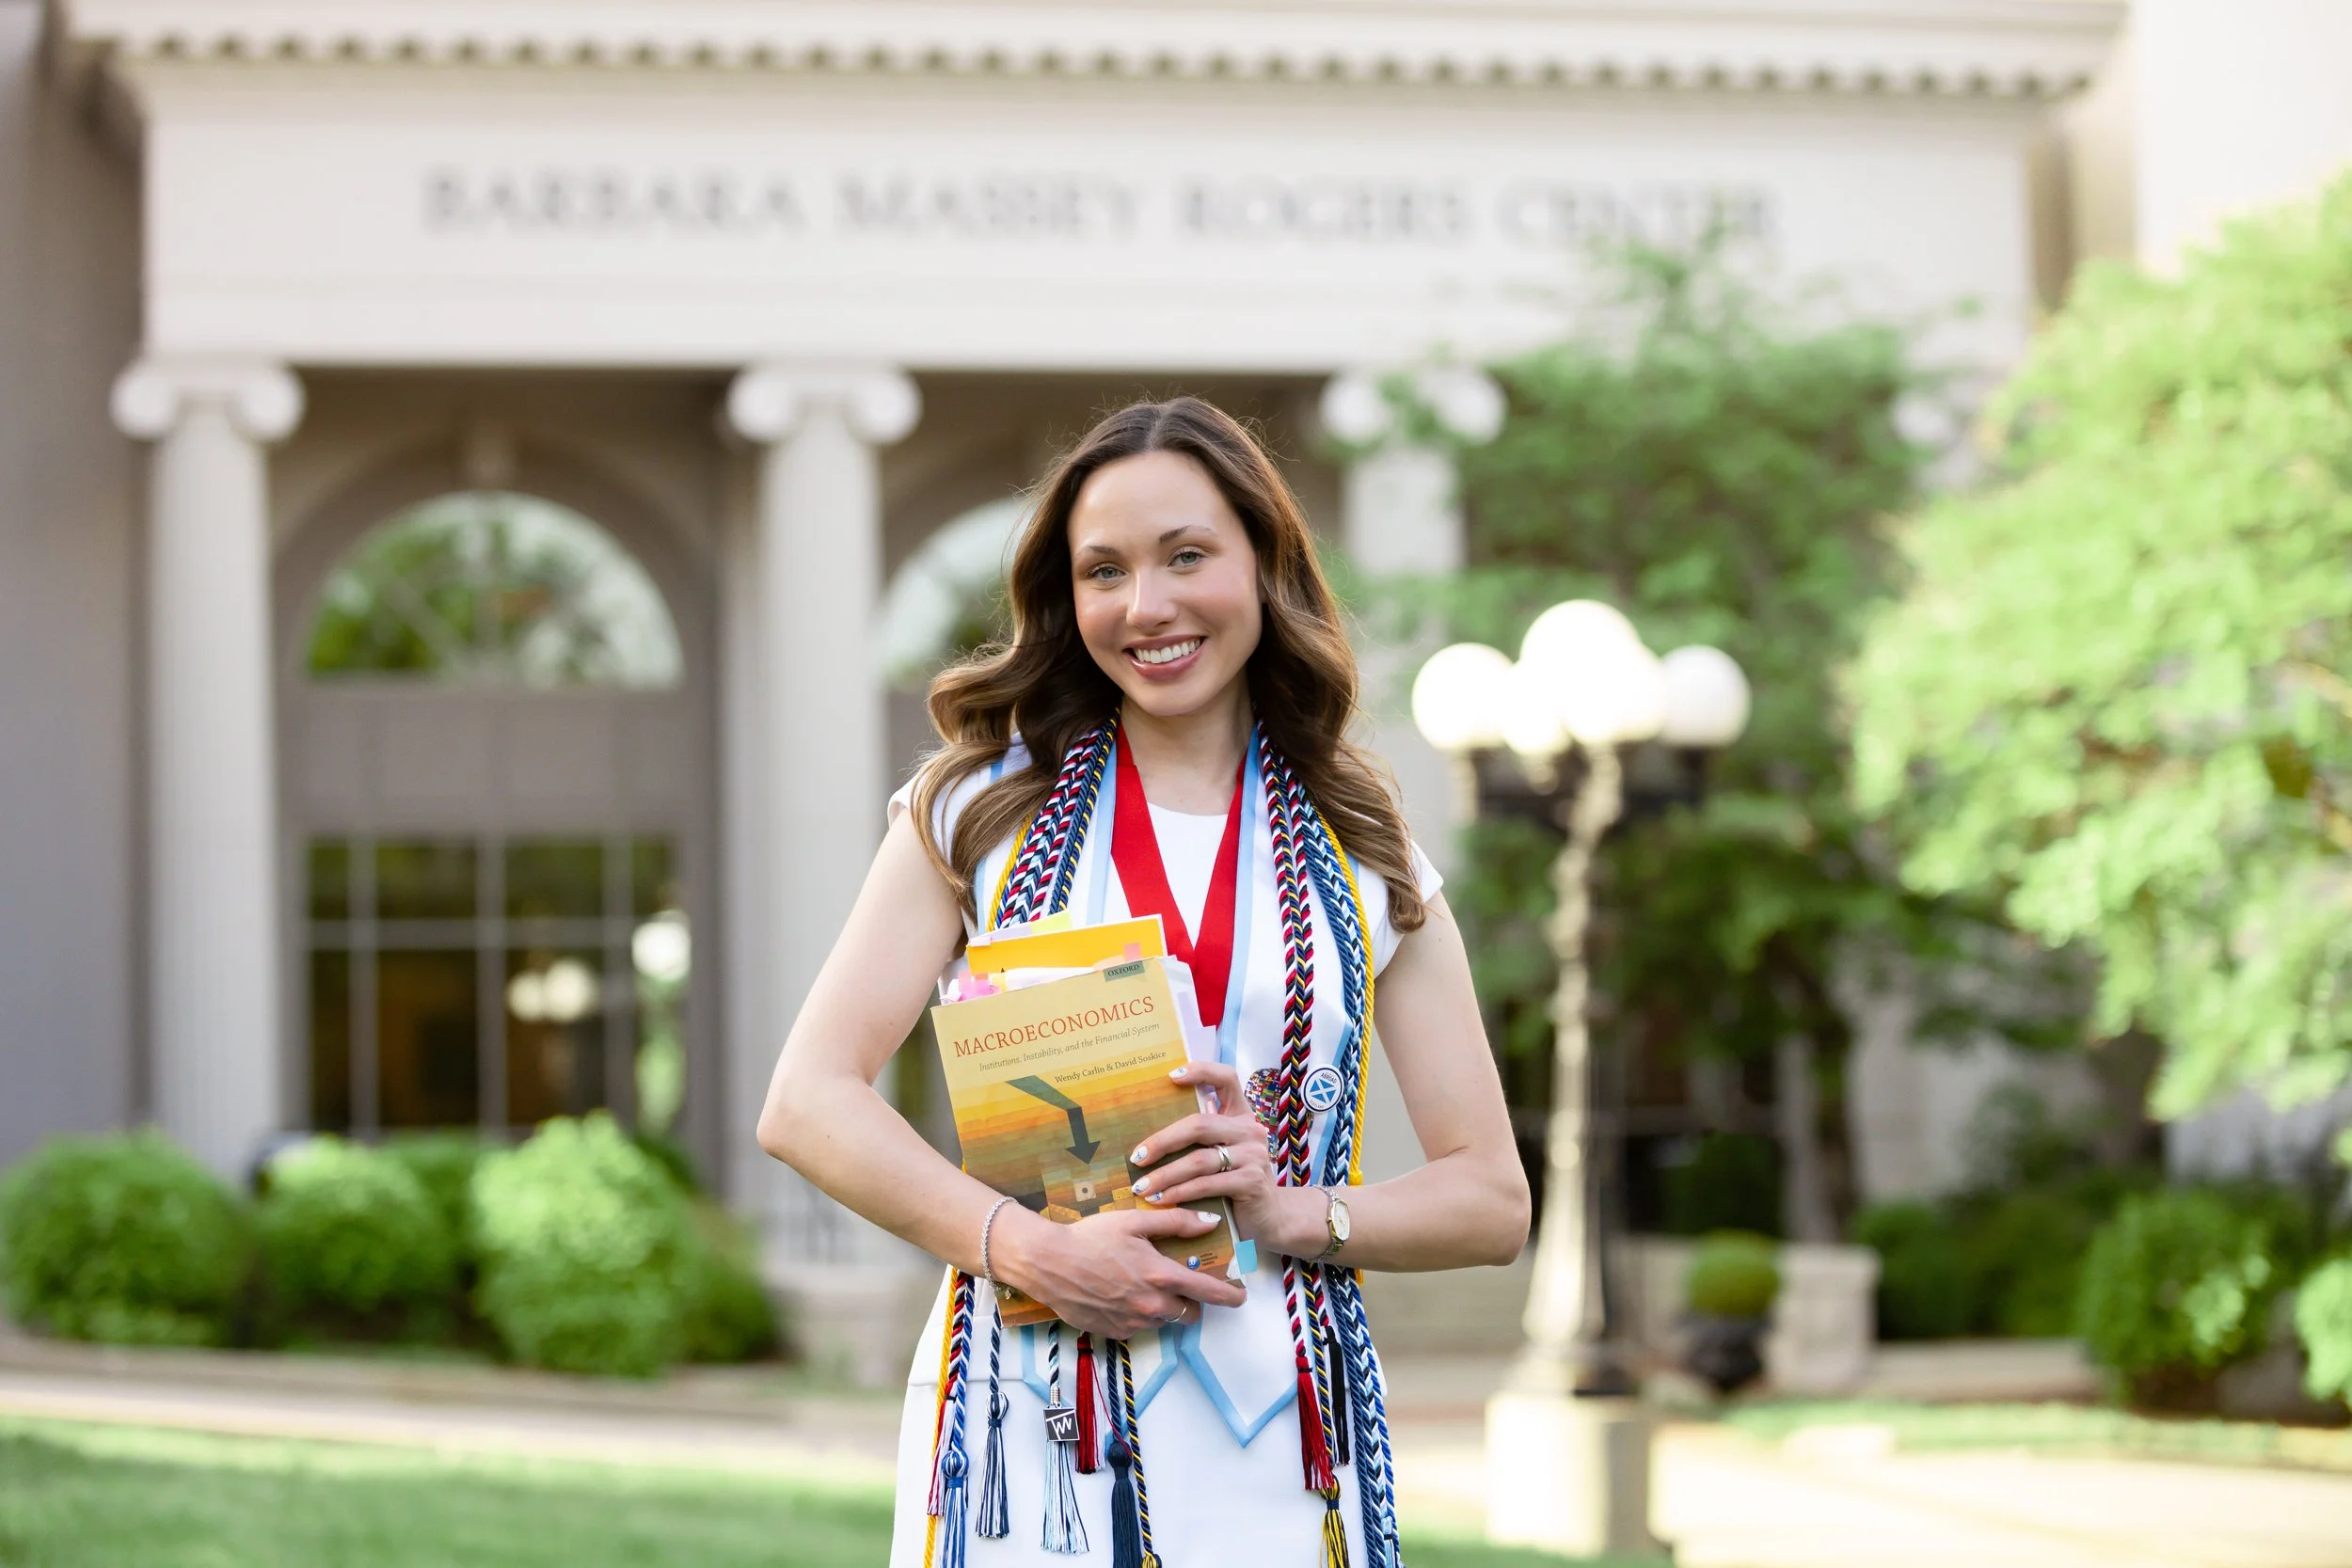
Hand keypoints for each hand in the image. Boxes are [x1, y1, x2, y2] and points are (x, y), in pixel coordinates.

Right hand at [992, 1203, 1246, 1340]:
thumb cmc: (1091, 1237)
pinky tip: (1120, 1296)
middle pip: (1189, 1313)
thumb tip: (1212, 1222)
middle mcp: (1152, 1306)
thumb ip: (1177, 1222)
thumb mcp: (1135, 1222)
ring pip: (1163, 1321)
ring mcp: (1132, 1323)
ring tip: (1142, 1286)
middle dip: (1190, 1301)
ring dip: (1163, 1308)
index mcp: (1162, 1277)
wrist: (1048, 1263)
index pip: (1209, 1292)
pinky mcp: (1113, 1333)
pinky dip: (1137, 1315)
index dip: (1230, 1295)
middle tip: (1178, 1284)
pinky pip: (1138, 1328)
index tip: (1241, 1296)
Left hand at [1129, 1061, 1305, 1253]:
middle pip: (1199, 1125)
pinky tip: (1163, 1200)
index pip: (1227, 1078)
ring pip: (1199, 1160)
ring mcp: (1254, 1155)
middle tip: (1137, 1158)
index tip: (1171, 1077)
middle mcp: (1250, 1130)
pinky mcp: (1252, 1181)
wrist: (1269, 1218)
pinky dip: (1180, 1193)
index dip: (1201, 1071)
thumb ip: (1200, 1140)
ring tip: (1142, 1187)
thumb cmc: (1234, 1183)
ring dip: (1165, 1175)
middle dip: (1162, 1142)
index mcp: (1241, 1115)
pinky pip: (1206, 1185)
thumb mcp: (1221, 1154)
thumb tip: (1148, 1138)